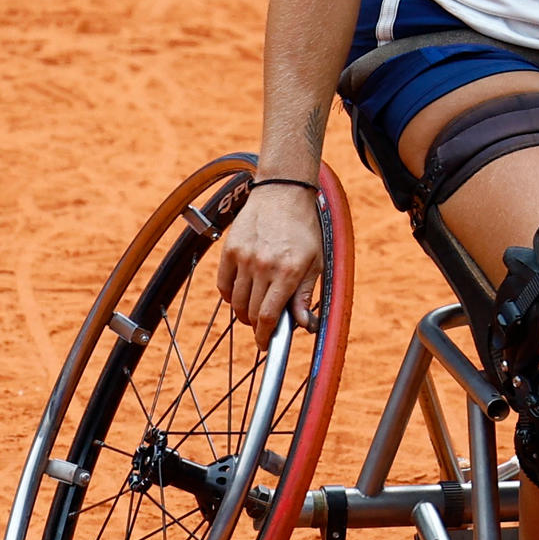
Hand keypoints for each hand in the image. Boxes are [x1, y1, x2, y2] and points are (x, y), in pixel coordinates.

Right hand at [215, 183, 322, 329]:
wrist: (282, 194)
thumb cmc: (303, 229)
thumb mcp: (314, 262)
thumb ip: (305, 295)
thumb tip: (304, 325)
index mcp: (287, 272)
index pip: (269, 316)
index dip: (265, 336)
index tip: (265, 345)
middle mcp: (263, 266)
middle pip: (250, 312)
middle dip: (256, 326)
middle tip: (263, 326)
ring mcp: (243, 258)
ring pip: (236, 302)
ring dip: (243, 313)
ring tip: (254, 311)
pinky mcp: (229, 250)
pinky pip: (223, 285)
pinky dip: (231, 297)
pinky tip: (241, 295)